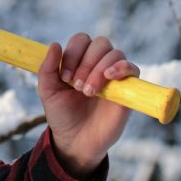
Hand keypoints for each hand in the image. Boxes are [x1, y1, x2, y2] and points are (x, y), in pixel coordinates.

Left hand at [37, 33, 139, 177]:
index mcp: (79, 61)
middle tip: (77, 86)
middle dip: (86, 63)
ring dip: (99, 69)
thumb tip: (55, 44)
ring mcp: (114, 76)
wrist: (76, 140)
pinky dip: (122, 67)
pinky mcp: (128, 89)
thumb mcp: (47, 91)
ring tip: (88, 92)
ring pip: (115, 54)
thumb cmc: (62, 115)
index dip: (73, 53)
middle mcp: (98, 65)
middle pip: (100, 44)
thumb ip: (47, 68)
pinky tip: (109, 77)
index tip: (65, 77)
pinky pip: (133, 68)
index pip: (81, 40)